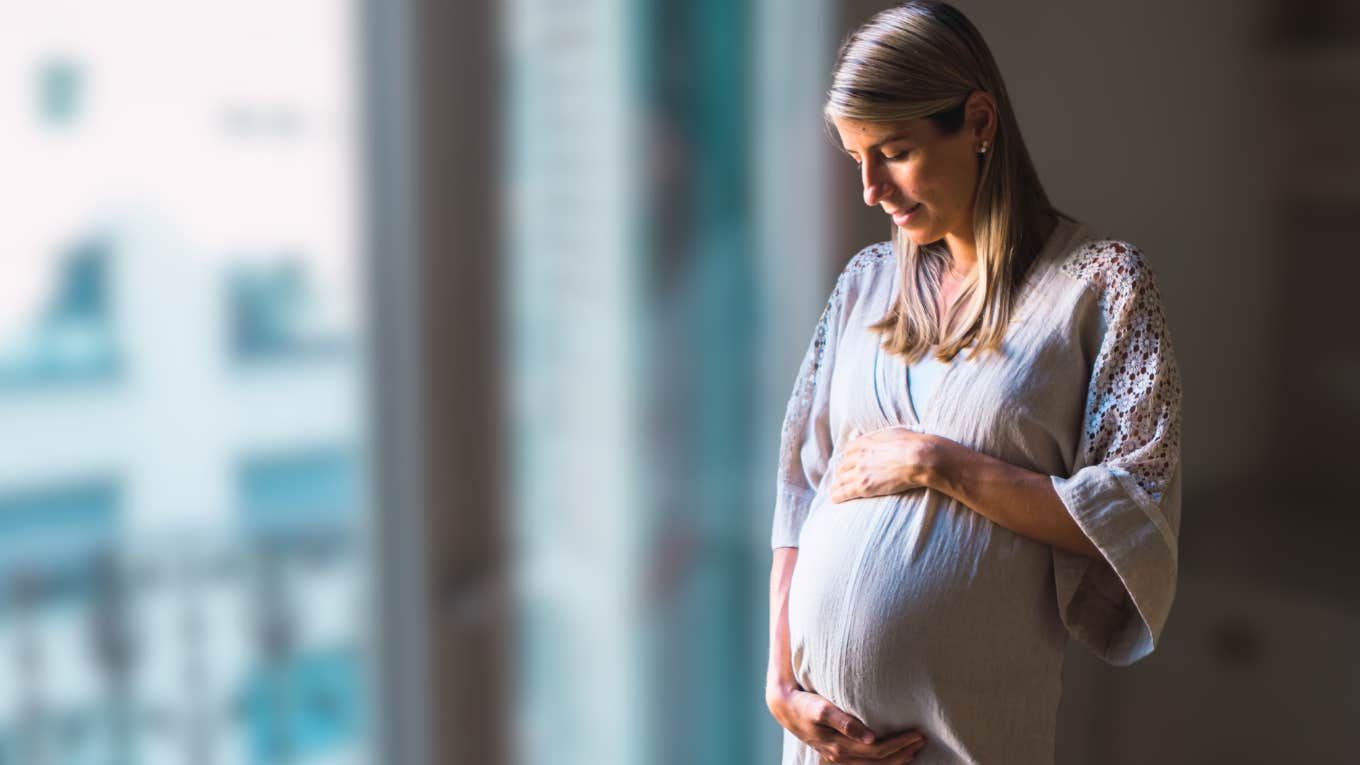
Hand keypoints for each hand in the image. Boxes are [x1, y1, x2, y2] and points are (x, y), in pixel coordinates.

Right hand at [767, 685, 926, 763]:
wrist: (785, 708)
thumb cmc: (805, 704)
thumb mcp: (821, 709)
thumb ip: (845, 722)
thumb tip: (871, 737)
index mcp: (840, 747)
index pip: (878, 751)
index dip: (899, 745)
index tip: (917, 734)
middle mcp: (841, 756)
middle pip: (880, 762)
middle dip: (903, 752)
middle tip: (922, 739)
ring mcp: (839, 756)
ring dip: (896, 759)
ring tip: (914, 749)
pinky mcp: (838, 752)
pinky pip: (866, 763)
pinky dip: (883, 761)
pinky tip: (892, 755)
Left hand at [830, 427, 939, 503]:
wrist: (917, 458)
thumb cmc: (912, 444)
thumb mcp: (893, 434)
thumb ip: (883, 438)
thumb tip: (884, 440)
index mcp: (866, 442)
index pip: (849, 450)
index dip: (847, 458)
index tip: (847, 463)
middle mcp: (859, 456)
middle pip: (843, 465)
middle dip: (841, 472)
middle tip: (841, 478)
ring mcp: (860, 472)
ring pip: (841, 479)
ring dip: (837, 485)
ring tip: (834, 491)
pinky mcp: (864, 486)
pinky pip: (845, 492)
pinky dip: (838, 495)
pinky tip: (834, 499)